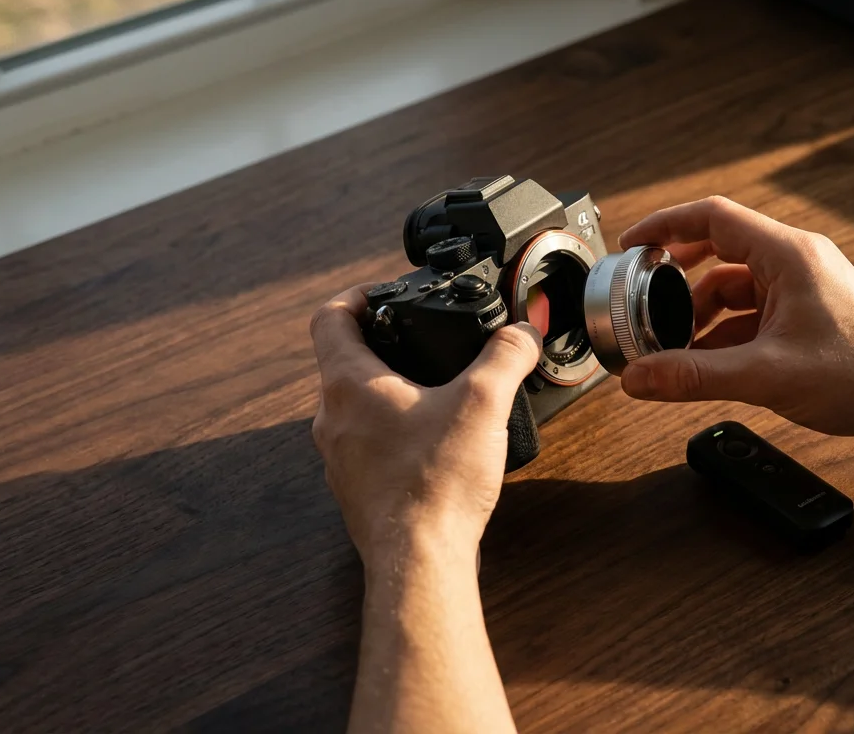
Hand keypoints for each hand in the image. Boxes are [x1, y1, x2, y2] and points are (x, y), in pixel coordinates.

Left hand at [309, 284, 541, 560]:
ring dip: (386, 392)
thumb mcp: (483, 402)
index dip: (355, 295)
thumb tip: (523, 333)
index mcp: (349, 383)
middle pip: (342, 362)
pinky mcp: (358, 490)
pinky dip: (393, 435)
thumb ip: (506, 357)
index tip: (382, 293)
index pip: (330, 317)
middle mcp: (332, 418)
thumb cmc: (435, 482)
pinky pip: (368, 447)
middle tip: (417, 339)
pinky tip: (433, 445)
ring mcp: (340, 458)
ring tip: (431, 391)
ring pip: (354, 408)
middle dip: (379, 345)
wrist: (419, 560)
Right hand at [618, 196, 853, 441]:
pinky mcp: (807, 313)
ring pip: (733, 288)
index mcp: (787, 254)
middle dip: (676, 278)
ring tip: (672, 347)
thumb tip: (638, 378)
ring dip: (700, 315)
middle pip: (717, 252)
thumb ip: (694, 376)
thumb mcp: (766, 375)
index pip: (711, 217)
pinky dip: (724, 334)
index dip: (664, 225)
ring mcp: (802, 287)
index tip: (631, 244)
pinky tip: (707, 364)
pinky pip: (751, 313)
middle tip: (643, 297)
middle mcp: (795, 261)